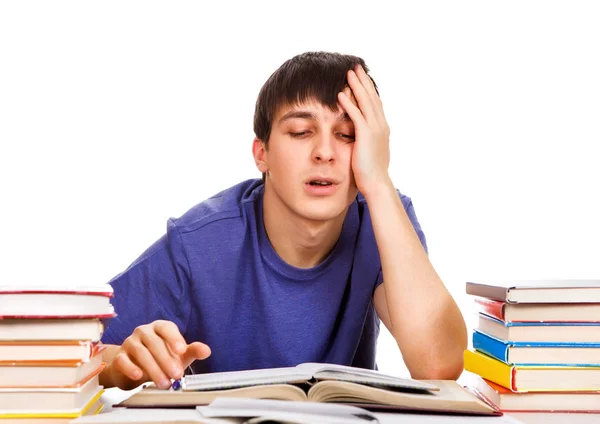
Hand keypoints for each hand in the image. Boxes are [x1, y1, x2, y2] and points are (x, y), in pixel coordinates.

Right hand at [107, 320, 210, 389]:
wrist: (133, 367)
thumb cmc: (159, 357)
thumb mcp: (178, 355)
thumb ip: (192, 351)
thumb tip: (206, 350)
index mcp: (159, 327)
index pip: (166, 328)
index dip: (174, 338)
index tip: (182, 350)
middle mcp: (143, 332)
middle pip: (155, 343)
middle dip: (167, 360)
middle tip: (177, 374)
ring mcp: (130, 343)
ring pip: (141, 352)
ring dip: (154, 369)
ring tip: (164, 383)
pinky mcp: (119, 356)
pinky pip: (123, 360)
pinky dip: (131, 368)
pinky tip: (139, 376)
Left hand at [338, 65, 391, 196]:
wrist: (377, 183)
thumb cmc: (370, 172)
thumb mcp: (369, 151)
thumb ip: (364, 140)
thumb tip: (357, 137)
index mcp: (382, 128)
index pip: (374, 104)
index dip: (368, 89)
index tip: (361, 77)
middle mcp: (381, 125)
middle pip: (371, 98)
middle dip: (363, 81)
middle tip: (355, 67)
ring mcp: (375, 130)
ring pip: (365, 102)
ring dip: (356, 86)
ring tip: (348, 74)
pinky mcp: (366, 136)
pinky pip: (356, 115)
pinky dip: (349, 103)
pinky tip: (341, 94)